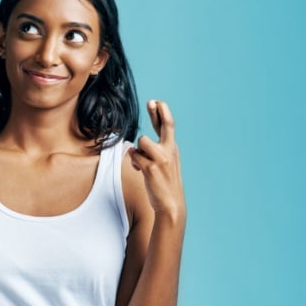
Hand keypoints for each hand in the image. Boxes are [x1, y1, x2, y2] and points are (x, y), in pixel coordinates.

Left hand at [129, 100, 185, 217]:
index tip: (156, 102)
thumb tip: (133, 147)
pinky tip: (140, 170)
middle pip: (166, 125)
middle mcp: (170, 151)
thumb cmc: (164, 184)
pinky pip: (135, 156)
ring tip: (142, 163)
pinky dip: (135, 162)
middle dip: (158, 112)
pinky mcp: (151, 168)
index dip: (162, 112)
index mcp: (173, 149)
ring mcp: (161, 158)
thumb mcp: (164, 165)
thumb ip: (152, 153)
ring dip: (137, 151)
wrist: (171, 204)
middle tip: (151, 101)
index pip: (168, 126)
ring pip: (141, 141)